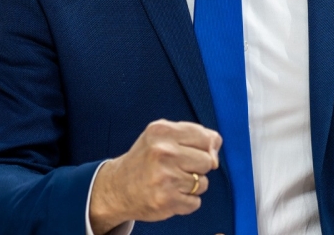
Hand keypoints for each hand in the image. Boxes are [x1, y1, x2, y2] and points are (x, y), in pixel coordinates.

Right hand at [88, 120, 221, 233]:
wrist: (117, 188)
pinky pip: (195, 202)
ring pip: (203, 183)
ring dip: (192, 186)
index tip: (192, 152)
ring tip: (172, 182)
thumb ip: (194, 136)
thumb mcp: (163, 136)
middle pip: (208, 161)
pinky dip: (186, 202)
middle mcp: (163, 152)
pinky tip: (170, 194)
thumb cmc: (146, 159)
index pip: (207, 138)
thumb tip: (216, 155)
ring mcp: (165, 177)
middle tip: (178, 168)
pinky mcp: (166, 200)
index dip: (206, 148)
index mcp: (162, 131)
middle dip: (198, 167)